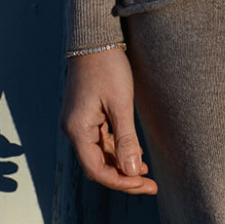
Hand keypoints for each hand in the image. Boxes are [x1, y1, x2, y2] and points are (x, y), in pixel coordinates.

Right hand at [61, 47, 157, 194]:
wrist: (95, 38)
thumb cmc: (107, 66)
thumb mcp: (121, 103)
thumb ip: (126, 139)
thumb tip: (133, 172)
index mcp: (78, 129)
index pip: (97, 170)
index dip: (121, 182)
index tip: (145, 186)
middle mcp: (73, 129)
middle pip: (97, 165)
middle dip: (123, 176)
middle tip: (150, 185)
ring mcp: (79, 122)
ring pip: (100, 153)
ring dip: (121, 164)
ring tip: (146, 173)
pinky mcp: (86, 114)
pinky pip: (100, 140)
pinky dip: (116, 149)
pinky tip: (134, 153)